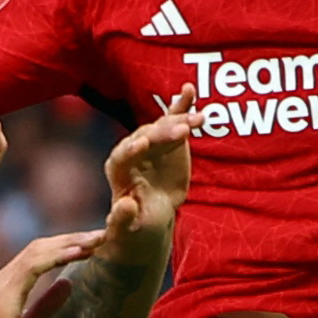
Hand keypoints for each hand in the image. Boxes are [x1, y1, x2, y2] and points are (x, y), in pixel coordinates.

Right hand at [0, 228, 100, 317]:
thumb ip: (46, 306)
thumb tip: (67, 284)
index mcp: (4, 289)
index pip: (36, 257)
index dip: (64, 248)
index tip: (92, 247)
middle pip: (38, 248)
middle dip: (71, 239)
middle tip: (102, 235)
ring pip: (37, 251)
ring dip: (69, 243)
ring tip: (97, 240)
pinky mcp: (4, 295)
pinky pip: (33, 266)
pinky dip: (57, 256)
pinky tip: (79, 252)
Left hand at [96, 100, 194, 256]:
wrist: (152, 213)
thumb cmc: (137, 223)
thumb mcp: (129, 227)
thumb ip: (123, 218)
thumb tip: (124, 206)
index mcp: (118, 170)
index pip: (121, 157)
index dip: (131, 150)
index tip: (143, 144)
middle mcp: (132, 150)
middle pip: (146, 138)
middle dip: (162, 134)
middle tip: (183, 133)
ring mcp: (151, 140)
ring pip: (163, 127)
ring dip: (180, 121)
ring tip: (199, 120)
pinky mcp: (168, 137)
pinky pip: (174, 118)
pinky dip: (182, 105)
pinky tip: (189, 90)